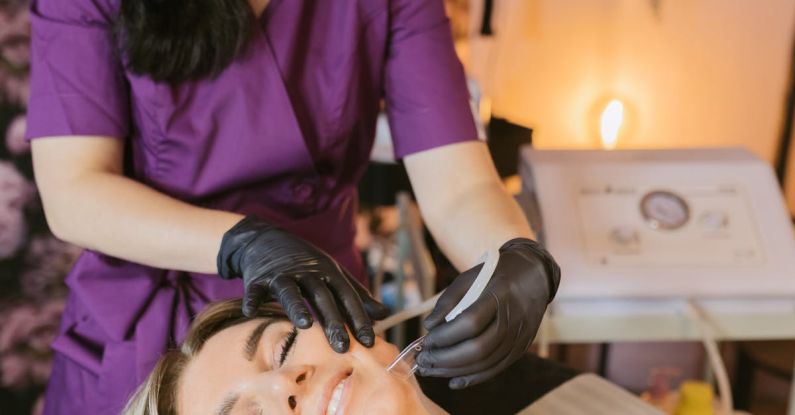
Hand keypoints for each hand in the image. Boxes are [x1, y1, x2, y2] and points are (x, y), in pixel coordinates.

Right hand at [217, 216, 390, 352]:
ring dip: (297, 306)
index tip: (369, 341)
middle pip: (322, 297)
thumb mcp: (334, 274)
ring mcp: (283, 274)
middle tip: (342, 347)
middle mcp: (308, 273)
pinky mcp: (259, 278)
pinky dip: (252, 299)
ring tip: (304, 325)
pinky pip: (255, 289)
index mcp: (329, 273)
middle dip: (333, 321)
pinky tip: (251, 311)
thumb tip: (385, 314)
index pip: (347, 297)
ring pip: (291, 291)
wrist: (266, 240)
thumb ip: (357, 296)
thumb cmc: (306, 264)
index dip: (358, 319)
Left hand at [415, 238, 560, 388]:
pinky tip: (454, 381)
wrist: (535, 276)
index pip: (470, 322)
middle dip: (446, 359)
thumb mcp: (470, 277)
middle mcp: (512, 319)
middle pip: (478, 349)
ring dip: (455, 371)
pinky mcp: (520, 349)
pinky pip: (496, 369)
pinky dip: (473, 378)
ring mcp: (519, 337)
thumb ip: (448, 300)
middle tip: (423, 361)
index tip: (425, 341)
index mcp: (499, 295)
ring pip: (486, 363)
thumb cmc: (496, 275)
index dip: (445, 336)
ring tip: (431, 370)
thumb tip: (429, 326)